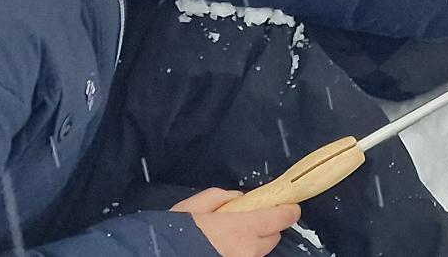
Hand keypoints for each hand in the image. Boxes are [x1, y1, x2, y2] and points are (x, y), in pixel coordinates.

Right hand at [172, 188, 298, 256]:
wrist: (157, 255)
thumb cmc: (178, 230)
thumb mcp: (197, 204)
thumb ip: (223, 197)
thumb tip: (239, 198)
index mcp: (244, 227)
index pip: (282, 218)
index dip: (288, 210)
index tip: (289, 205)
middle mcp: (249, 250)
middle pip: (273, 237)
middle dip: (267, 227)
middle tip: (250, 219)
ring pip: (259, 252)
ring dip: (254, 243)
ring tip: (232, 236)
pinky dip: (242, 253)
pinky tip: (225, 248)